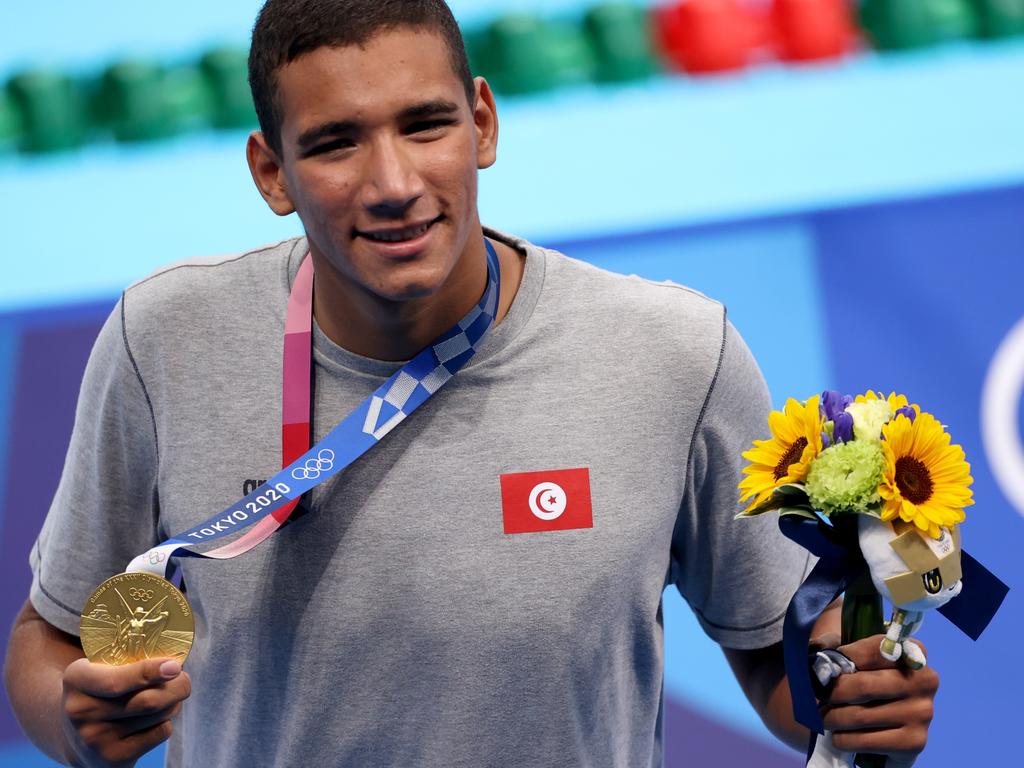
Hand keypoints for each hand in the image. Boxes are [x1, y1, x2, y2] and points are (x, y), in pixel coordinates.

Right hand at [60, 658, 190, 767]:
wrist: (75, 735)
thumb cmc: (102, 690)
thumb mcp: (103, 667)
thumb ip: (132, 660)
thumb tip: (174, 665)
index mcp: (77, 680)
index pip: (117, 682)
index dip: (150, 672)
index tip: (175, 666)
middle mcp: (81, 712)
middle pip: (148, 701)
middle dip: (177, 687)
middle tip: (183, 680)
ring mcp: (95, 739)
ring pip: (159, 715)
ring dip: (173, 703)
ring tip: (165, 697)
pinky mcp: (112, 759)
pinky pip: (160, 732)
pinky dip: (166, 722)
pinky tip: (153, 720)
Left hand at [818, 634, 937, 767]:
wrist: (884, 721)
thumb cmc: (864, 678)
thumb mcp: (850, 653)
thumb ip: (831, 645)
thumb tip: (816, 651)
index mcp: (913, 652)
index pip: (870, 650)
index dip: (841, 659)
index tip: (825, 667)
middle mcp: (925, 681)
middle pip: (863, 686)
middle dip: (832, 693)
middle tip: (819, 696)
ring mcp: (922, 713)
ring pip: (859, 716)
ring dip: (832, 718)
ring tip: (826, 716)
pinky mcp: (914, 742)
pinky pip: (863, 742)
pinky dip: (842, 739)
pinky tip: (841, 734)